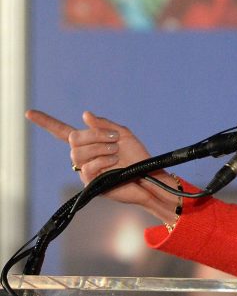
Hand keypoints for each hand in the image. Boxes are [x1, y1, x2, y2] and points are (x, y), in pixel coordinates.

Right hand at [25, 110, 161, 209]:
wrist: (148, 176)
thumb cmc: (137, 155)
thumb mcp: (123, 134)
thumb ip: (104, 124)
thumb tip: (84, 114)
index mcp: (89, 142)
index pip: (62, 131)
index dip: (46, 122)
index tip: (29, 113)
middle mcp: (83, 155)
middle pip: (73, 139)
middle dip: (95, 135)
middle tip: (114, 139)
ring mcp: (84, 169)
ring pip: (78, 153)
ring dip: (101, 148)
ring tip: (116, 153)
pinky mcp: (89, 182)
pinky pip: (87, 167)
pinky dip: (103, 161)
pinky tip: (114, 163)